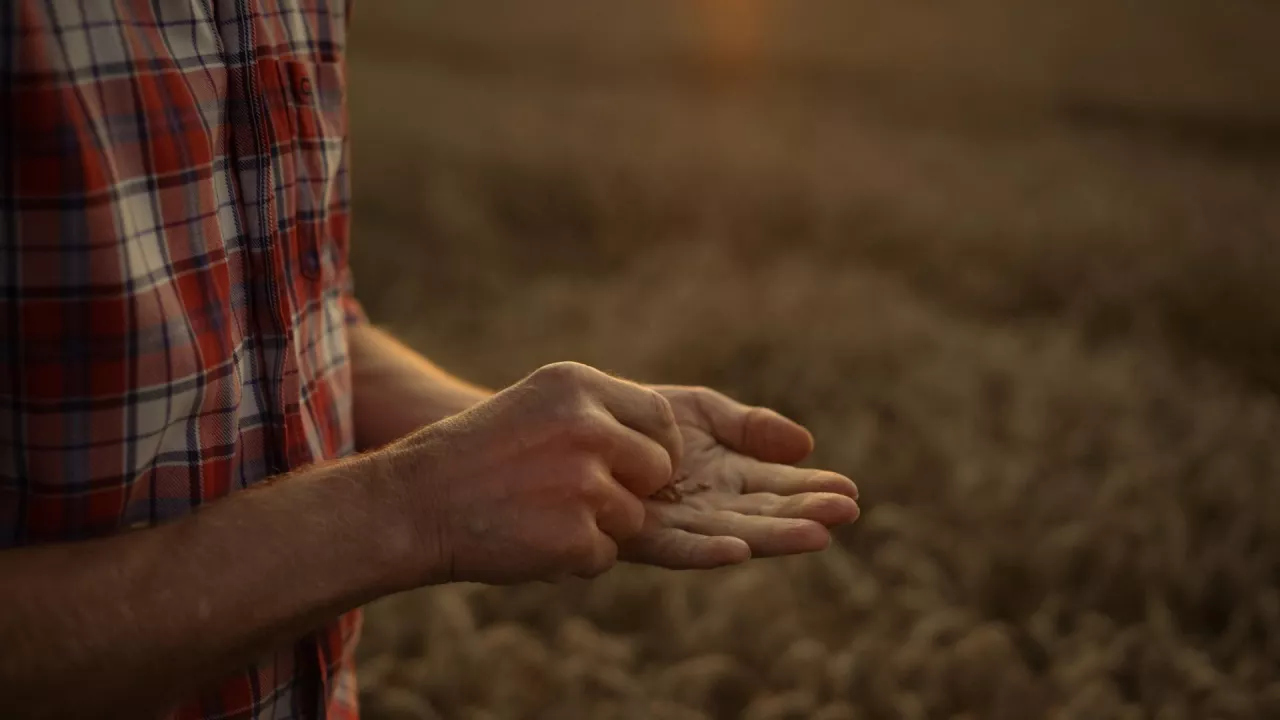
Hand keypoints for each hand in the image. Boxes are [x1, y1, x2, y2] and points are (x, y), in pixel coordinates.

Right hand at [381, 362, 681, 585]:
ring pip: (633, 517)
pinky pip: (605, 555)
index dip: (656, 448)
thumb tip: (662, 442)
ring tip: (543, 516)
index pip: (659, 418)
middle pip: (658, 468)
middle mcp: (587, 427)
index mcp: (577, 386)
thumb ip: (597, 414)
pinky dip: (576, 559)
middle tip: (583, 499)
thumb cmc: (476, 456)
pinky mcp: (576, 535)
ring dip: (599, 527)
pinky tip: (532, 541)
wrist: (414, 504)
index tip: (638, 468)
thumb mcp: (536, 405)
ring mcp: (584, 483)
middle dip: (633, 490)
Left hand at [619, 386, 859, 568]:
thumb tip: (807, 445)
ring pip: (734, 533)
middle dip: (806, 512)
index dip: (814, 488)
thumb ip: (750, 427)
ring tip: (817, 535)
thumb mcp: (700, 412)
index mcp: (728, 476)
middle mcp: (709, 506)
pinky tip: (739, 551)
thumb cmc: (635, 418)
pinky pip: (678, 547)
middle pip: (766, 513)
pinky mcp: (641, 535)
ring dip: (775, 536)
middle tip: (847, 512)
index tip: (849, 490)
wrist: (571, 427)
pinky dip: (709, 551)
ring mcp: (678, 523)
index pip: (780, 485)